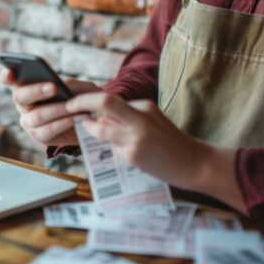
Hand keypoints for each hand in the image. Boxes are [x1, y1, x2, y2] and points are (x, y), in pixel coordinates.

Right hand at [0, 68, 98, 147]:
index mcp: (25, 85)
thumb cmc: (79, 96)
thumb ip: (65, 83)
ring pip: (36, 115)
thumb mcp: (75, 85)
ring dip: (56, 110)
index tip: (10, 72)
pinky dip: (62, 123)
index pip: (8, 78)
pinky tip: (73, 118)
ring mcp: (28, 121)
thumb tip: (58, 86)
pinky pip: (46, 130)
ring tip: (71, 106)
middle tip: (54, 87)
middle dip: (37, 91)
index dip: (6, 75)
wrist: (91, 118)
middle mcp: (22, 103)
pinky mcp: (38, 136)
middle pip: (20, 97)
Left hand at [65, 93, 245, 211]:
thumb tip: (100, 116)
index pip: (109, 99)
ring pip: (101, 128)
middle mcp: (139, 118)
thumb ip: (129, 117)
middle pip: (104, 103)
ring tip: (87, 129)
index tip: (74, 101)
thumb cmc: (172, 143)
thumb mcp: (153, 121)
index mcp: (144, 107)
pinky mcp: (133, 155)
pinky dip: (108, 149)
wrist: (195, 164)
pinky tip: (119, 152)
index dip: (88, 100)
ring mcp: (136, 137)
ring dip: (90, 129)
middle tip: (68, 107)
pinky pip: (111, 149)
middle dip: (82, 103)